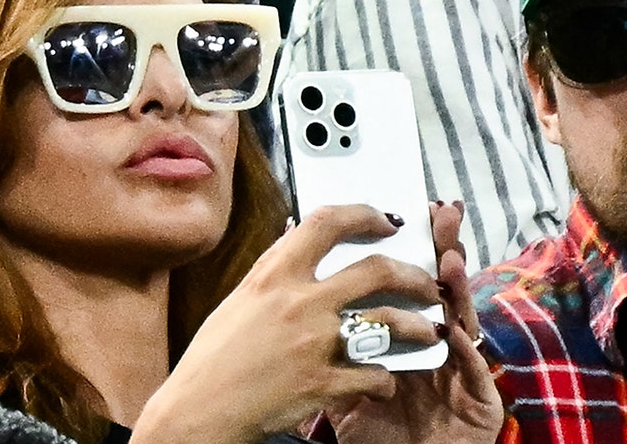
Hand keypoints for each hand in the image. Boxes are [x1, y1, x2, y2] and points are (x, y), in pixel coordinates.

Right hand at [130, 205, 442, 443]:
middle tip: (426, 282)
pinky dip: (385, 379)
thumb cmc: (213, 360)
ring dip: (417, 326)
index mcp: (274, 276)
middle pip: (377, 270)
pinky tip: (384, 381)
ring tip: (428, 331)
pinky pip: (375, 374)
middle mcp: (299, 302)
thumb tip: (297, 239)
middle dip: (413, 274)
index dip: (364, 213)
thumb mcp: (240, 301)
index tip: (386, 219)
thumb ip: (275, 272)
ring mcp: (315, 343)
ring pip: (390, 322)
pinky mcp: (324, 383)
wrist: (199, 413)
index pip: (327, 223)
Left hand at [328, 201, 503, 443]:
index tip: (401, 212)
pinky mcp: (480, 403)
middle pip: (442, 290)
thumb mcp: (343, 391)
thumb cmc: (377, 437)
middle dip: (443, 249)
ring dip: (458, 290)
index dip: (413, 248)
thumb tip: (301, 302)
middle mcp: (437, 348)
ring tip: (449, 261)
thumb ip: (334, 349)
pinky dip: (465, 348)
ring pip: (465, 322)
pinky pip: (473, 371)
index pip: (411, 284)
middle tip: (441, 214)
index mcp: (405, 340)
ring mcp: (461, 373)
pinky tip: (455, 327)